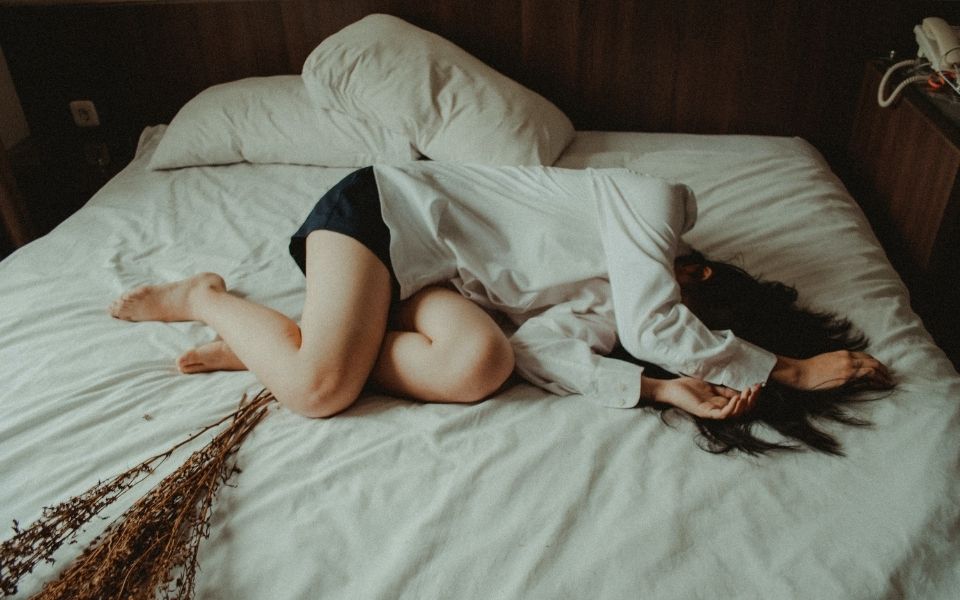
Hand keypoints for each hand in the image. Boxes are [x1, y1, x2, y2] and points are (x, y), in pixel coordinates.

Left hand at [644, 377, 760, 419]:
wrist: (670, 388)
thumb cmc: (688, 387)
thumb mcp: (711, 387)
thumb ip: (725, 390)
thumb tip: (741, 388)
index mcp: (721, 404)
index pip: (742, 404)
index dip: (752, 396)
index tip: (758, 385)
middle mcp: (718, 411)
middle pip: (742, 411)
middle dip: (752, 400)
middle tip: (756, 389)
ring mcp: (712, 413)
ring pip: (734, 415)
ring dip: (744, 404)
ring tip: (747, 393)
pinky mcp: (705, 413)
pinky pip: (722, 415)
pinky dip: (732, 408)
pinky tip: (737, 398)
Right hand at [772, 351, 893, 390]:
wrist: (800, 373)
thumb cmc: (809, 369)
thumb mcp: (827, 362)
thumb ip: (839, 364)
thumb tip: (848, 372)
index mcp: (842, 354)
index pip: (865, 356)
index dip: (875, 363)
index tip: (880, 370)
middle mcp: (847, 358)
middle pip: (872, 361)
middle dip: (883, 369)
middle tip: (888, 377)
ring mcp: (848, 368)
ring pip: (873, 368)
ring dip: (884, 375)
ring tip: (889, 382)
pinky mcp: (846, 378)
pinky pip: (868, 376)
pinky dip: (878, 380)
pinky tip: (883, 385)